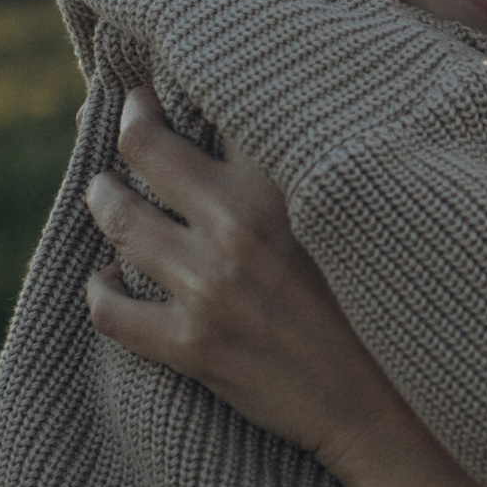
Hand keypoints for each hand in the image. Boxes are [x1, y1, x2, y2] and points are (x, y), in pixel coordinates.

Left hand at [84, 91, 406, 479]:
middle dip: (127, 125)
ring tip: (106, 193)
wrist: (386, 404)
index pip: (213, 105)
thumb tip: (249, 123)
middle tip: (127, 119)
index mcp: (283, 183)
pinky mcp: (192, 346)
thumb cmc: (375, 302)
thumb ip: (297, 170)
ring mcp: (211, 287)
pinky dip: (100, 290)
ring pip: (118, 221)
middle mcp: (240, 225)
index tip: (166, 82)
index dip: (180, 88)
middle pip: (144, 146)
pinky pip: (110, 310)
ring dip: (103, 200)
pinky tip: (109, 281)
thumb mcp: (348, 215)